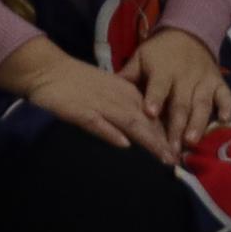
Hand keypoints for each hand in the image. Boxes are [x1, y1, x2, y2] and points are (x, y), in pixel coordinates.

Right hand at [2, 38, 169, 152]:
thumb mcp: (111, 94)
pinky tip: (123, 143)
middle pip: (147, 121)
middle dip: (163, 142)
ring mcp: (100, 105)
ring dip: (147, 140)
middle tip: (178, 161)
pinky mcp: (80, 111)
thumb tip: (148, 130)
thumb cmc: (80, 85)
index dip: (168, 134)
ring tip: (162, 156)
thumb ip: (129, 109)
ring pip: (129, 122)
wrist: (49, 70)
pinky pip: (97, 122)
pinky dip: (110, 132)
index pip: (154, 116)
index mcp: (128, 94)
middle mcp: (119, 99)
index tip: (182, 153)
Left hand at [122, 28, 230, 147]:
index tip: (150, 113)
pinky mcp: (218, 82)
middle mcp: (185, 76)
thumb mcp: (140, 58)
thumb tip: (108, 91)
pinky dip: (228, 107)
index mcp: (163, 70)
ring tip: (192, 141)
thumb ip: (128, 75)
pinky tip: (226, 121)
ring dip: (198, 123)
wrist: (188, 34)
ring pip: (202, 104)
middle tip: (171, 147)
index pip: (159, 85)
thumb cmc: (159, 52)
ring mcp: (204, 80)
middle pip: (181, 103)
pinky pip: (225, 96)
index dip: (155, 98)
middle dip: (176, 125)